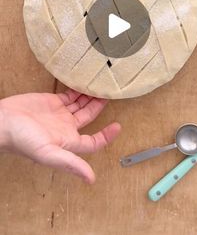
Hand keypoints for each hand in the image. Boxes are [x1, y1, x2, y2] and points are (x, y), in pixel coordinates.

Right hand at [0, 90, 120, 182]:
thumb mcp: (48, 153)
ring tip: (101, 87)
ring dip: (90, 98)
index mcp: (68, 141)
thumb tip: (91, 179)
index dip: (106, 136)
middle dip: (100, 108)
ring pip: (80, 105)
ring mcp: (58, 114)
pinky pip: (69, 95)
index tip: (118, 126)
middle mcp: (65, 128)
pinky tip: (84, 84)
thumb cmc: (22, 139)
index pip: (93, 141)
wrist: (2, 121)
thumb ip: (70, 163)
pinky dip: (77, 90)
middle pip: (89, 118)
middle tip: (110, 95)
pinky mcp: (51, 101)